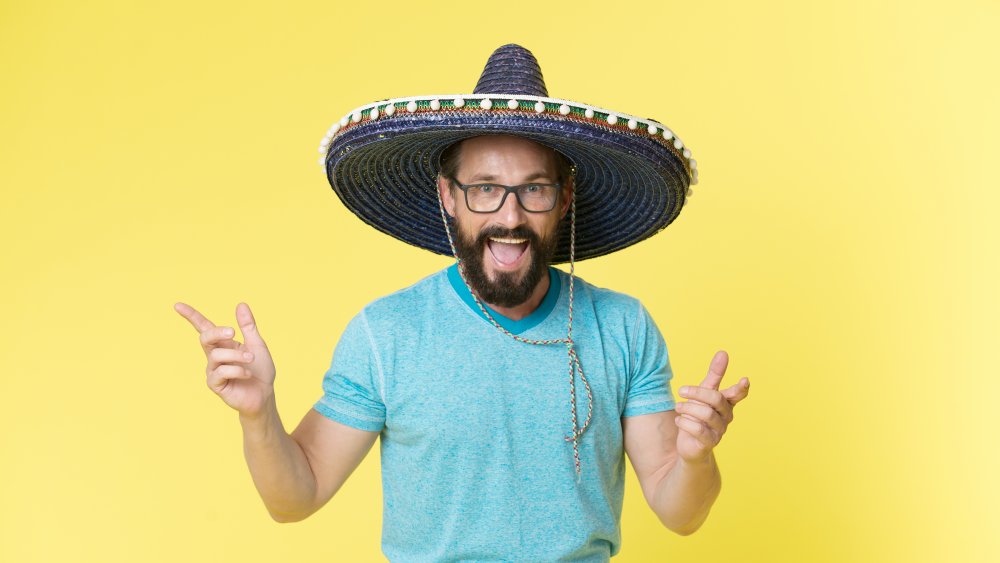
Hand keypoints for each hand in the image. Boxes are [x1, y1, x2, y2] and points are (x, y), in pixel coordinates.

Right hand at [174, 302, 277, 417]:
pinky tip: (247, 375)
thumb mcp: (257, 344)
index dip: (191, 316)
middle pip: (205, 338)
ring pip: (216, 356)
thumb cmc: (261, 370)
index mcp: (224, 344)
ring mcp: (213, 370)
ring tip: (250, 360)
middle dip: (217, 332)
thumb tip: (241, 304)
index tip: (177, 305)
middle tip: (232, 332)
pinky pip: (221, 372)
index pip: (204, 327)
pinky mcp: (215, 384)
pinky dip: (237, 370)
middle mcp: (215, 356)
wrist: (265, 395)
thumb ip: (248, 326)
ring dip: (237, 356)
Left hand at [674, 350, 749, 463]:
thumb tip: (724, 352)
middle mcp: (726, 417)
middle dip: (697, 392)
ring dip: (688, 408)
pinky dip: (685, 422)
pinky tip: (679, 420)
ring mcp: (719, 431)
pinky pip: (698, 430)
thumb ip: (714, 375)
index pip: (738, 394)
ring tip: (678, 407)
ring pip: (706, 414)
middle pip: (716, 399)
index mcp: (726, 403)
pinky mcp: (709, 443)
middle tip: (681, 390)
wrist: (690, 446)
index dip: (741, 388)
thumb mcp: (703, 393)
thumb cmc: (698, 416)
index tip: (745, 380)